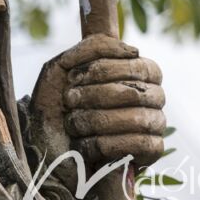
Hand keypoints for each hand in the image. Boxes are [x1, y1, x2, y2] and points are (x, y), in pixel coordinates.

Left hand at [59, 34, 165, 166]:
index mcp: (138, 71)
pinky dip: (105, 145)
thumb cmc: (55, 108)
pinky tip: (85, 146)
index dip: (104, 69)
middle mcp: (152, 95)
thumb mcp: (62, 68)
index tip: (73, 77)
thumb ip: (92, 47)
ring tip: (73, 125)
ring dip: (95, 122)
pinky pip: (139, 145)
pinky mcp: (153, 150)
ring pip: (137, 120)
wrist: (44, 152)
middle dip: (95, 96)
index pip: (137, 64)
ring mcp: (155, 122)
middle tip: (69, 101)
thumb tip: (132, 49)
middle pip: (136, 92)